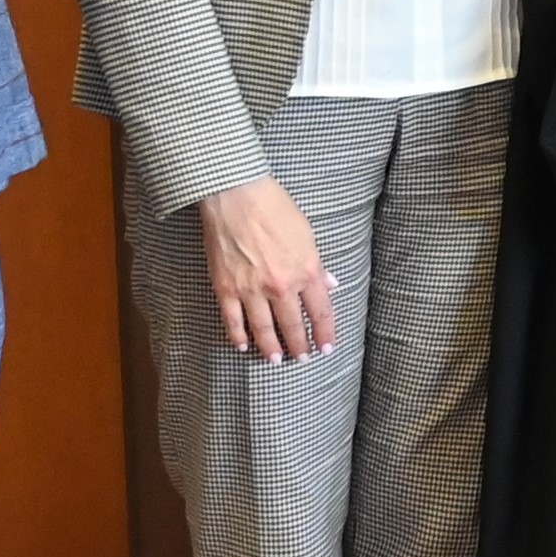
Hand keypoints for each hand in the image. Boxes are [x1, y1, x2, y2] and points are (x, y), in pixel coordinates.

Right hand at [198, 178, 335, 361]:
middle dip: (299, 346)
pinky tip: (243, 345)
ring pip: (263, 329)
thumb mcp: (308, 235)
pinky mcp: (225, 288)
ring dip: (271, 348)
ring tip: (276, 360)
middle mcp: (281, 286)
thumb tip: (329, 284)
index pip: (321, 311)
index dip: (325, 332)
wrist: (236, 196)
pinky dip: (238, 335)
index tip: (327, 347)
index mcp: (306, 271)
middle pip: (293, 325)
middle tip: (302, 358)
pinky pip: (232, 319)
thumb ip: (317, 265)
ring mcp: (251, 290)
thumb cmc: (274, 208)